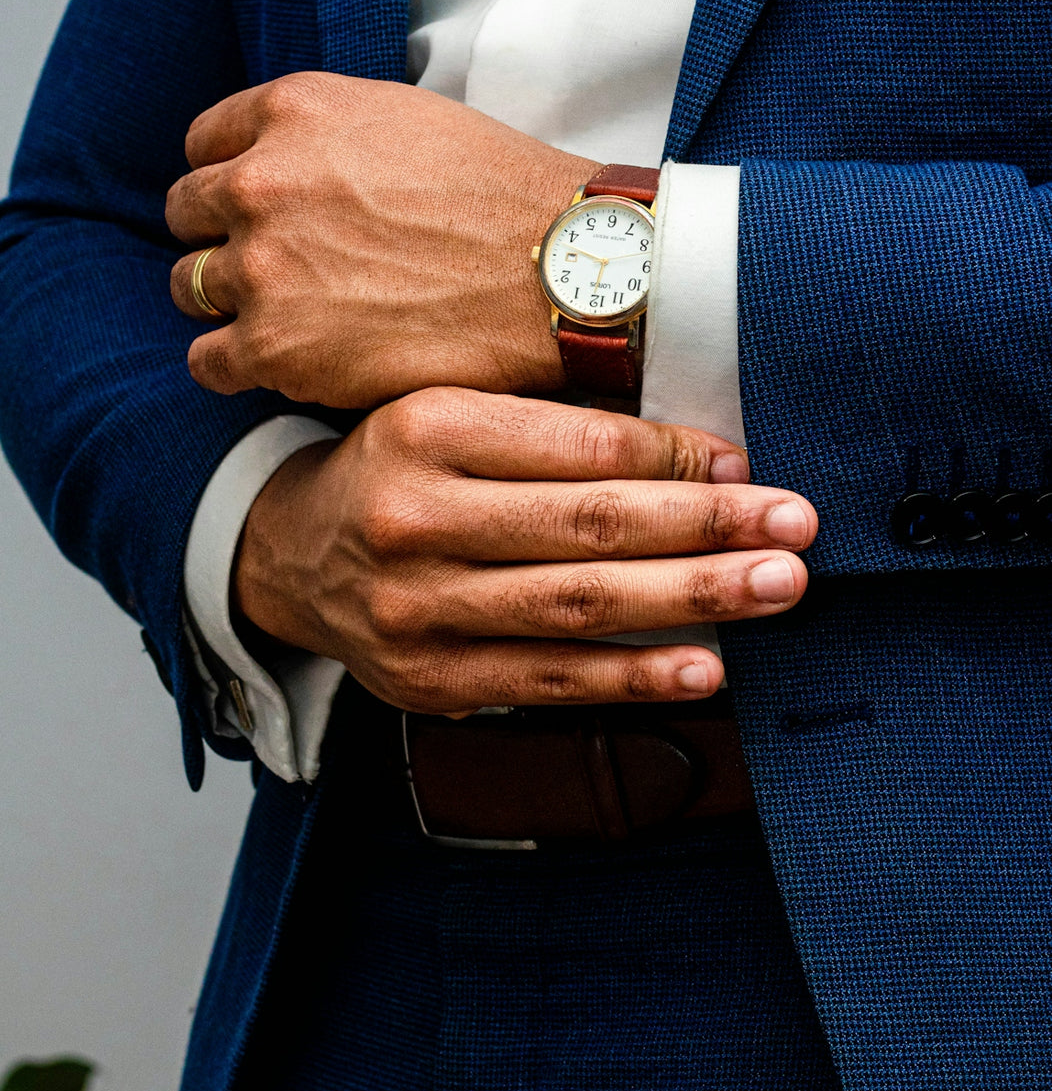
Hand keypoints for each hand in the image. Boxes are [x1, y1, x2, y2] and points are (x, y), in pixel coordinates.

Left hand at [166, 72, 592, 406]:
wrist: (558, 274)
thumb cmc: (501, 196)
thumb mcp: (404, 117)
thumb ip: (324, 132)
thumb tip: (284, 158)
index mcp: (295, 110)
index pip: (206, 144)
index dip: (232, 179)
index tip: (260, 210)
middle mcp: (262, 180)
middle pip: (189, 212)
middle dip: (224, 238)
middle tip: (275, 267)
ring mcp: (261, 266)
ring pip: (189, 286)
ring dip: (229, 301)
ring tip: (288, 317)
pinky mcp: (274, 346)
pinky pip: (207, 360)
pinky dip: (234, 363)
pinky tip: (279, 362)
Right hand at [233, 389, 816, 712]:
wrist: (294, 553)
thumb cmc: (398, 467)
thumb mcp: (448, 412)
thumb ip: (547, 425)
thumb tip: (695, 452)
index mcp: (425, 429)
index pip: (573, 445)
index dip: (672, 457)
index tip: (746, 463)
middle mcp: (414, 518)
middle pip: (586, 526)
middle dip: (705, 527)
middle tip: (796, 523)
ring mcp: (416, 608)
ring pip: (577, 606)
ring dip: (692, 598)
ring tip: (778, 587)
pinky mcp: (427, 678)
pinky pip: (548, 678)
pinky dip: (633, 676)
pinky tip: (706, 665)